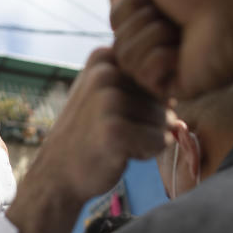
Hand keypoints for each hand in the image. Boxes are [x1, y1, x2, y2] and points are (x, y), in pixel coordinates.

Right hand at [8, 47, 170, 232]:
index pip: (157, 76)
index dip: (146, 101)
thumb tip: (176, 93)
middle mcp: (105, 72)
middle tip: (116, 132)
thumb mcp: (101, 93)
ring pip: (165, 119)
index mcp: (103, 58)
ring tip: (117, 143)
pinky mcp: (114, 129)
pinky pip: (160, 140)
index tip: (116, 113)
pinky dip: (148, 152)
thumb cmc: (88, 134)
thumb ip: (134, 80)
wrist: (56, 174)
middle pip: (163, 98)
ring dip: (149, 138)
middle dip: (150, 121)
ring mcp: (107, 100)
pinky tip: (121, 154)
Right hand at [114, 0, 232, 99]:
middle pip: (118, 40)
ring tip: (181, 34)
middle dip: (142, 23)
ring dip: (152, 38)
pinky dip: (160, 60)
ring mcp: (168, 67)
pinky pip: (144, 78)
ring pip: (126, 58)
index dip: (132, 5)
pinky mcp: (175, 88)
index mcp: (157, 15)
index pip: (116, 19)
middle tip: (175, 17)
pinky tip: (183, 54)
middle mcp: (161, 41)